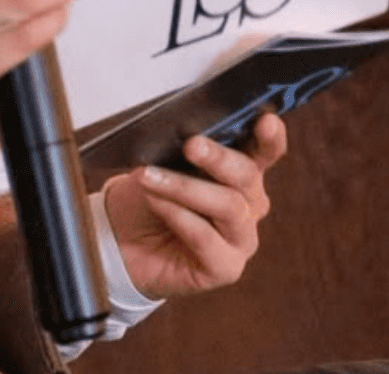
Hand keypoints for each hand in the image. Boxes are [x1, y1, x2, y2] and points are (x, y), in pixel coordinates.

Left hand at [102, 113, 288, 299]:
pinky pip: (206, 237)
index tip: (266, 120)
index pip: (265, 152)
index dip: (270, 137)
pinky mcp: (225, 267)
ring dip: (186, 187)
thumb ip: (181, 150)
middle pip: (247, 176)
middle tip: (190, 145)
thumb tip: (186, 132)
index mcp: (240, 173)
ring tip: (150, 177)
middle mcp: (249, 205)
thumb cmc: (144, 198)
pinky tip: (155, 202)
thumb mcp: (160, 164)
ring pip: (229, 206)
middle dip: (218, 158)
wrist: (118, 241)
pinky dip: (177, 215)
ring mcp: (241, 238)